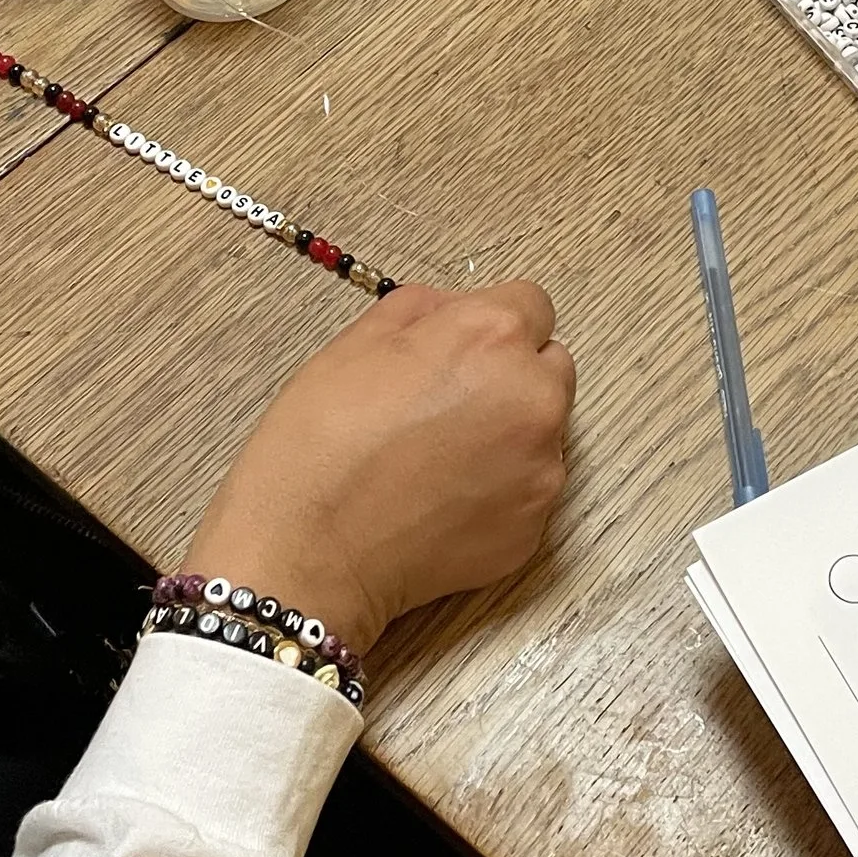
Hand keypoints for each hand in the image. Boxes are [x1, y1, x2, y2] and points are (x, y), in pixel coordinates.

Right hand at [182, 279, 573, 655]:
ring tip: (438, 458)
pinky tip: (441, 499)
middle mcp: (535, 398)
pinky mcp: (534, 528)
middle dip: (511, 375)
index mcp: (493, 338)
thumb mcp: (356, 342)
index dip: (491, 323)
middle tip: (448, 402)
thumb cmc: (319, 444)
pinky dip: (499, 490)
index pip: (532, 305)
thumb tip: (454, 310)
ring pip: (543, 432)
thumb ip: (423, 310)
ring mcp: (541, 469)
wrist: (308, 551)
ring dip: (509, 434)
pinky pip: (529, 490)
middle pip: (549, 367)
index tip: (460, 347)